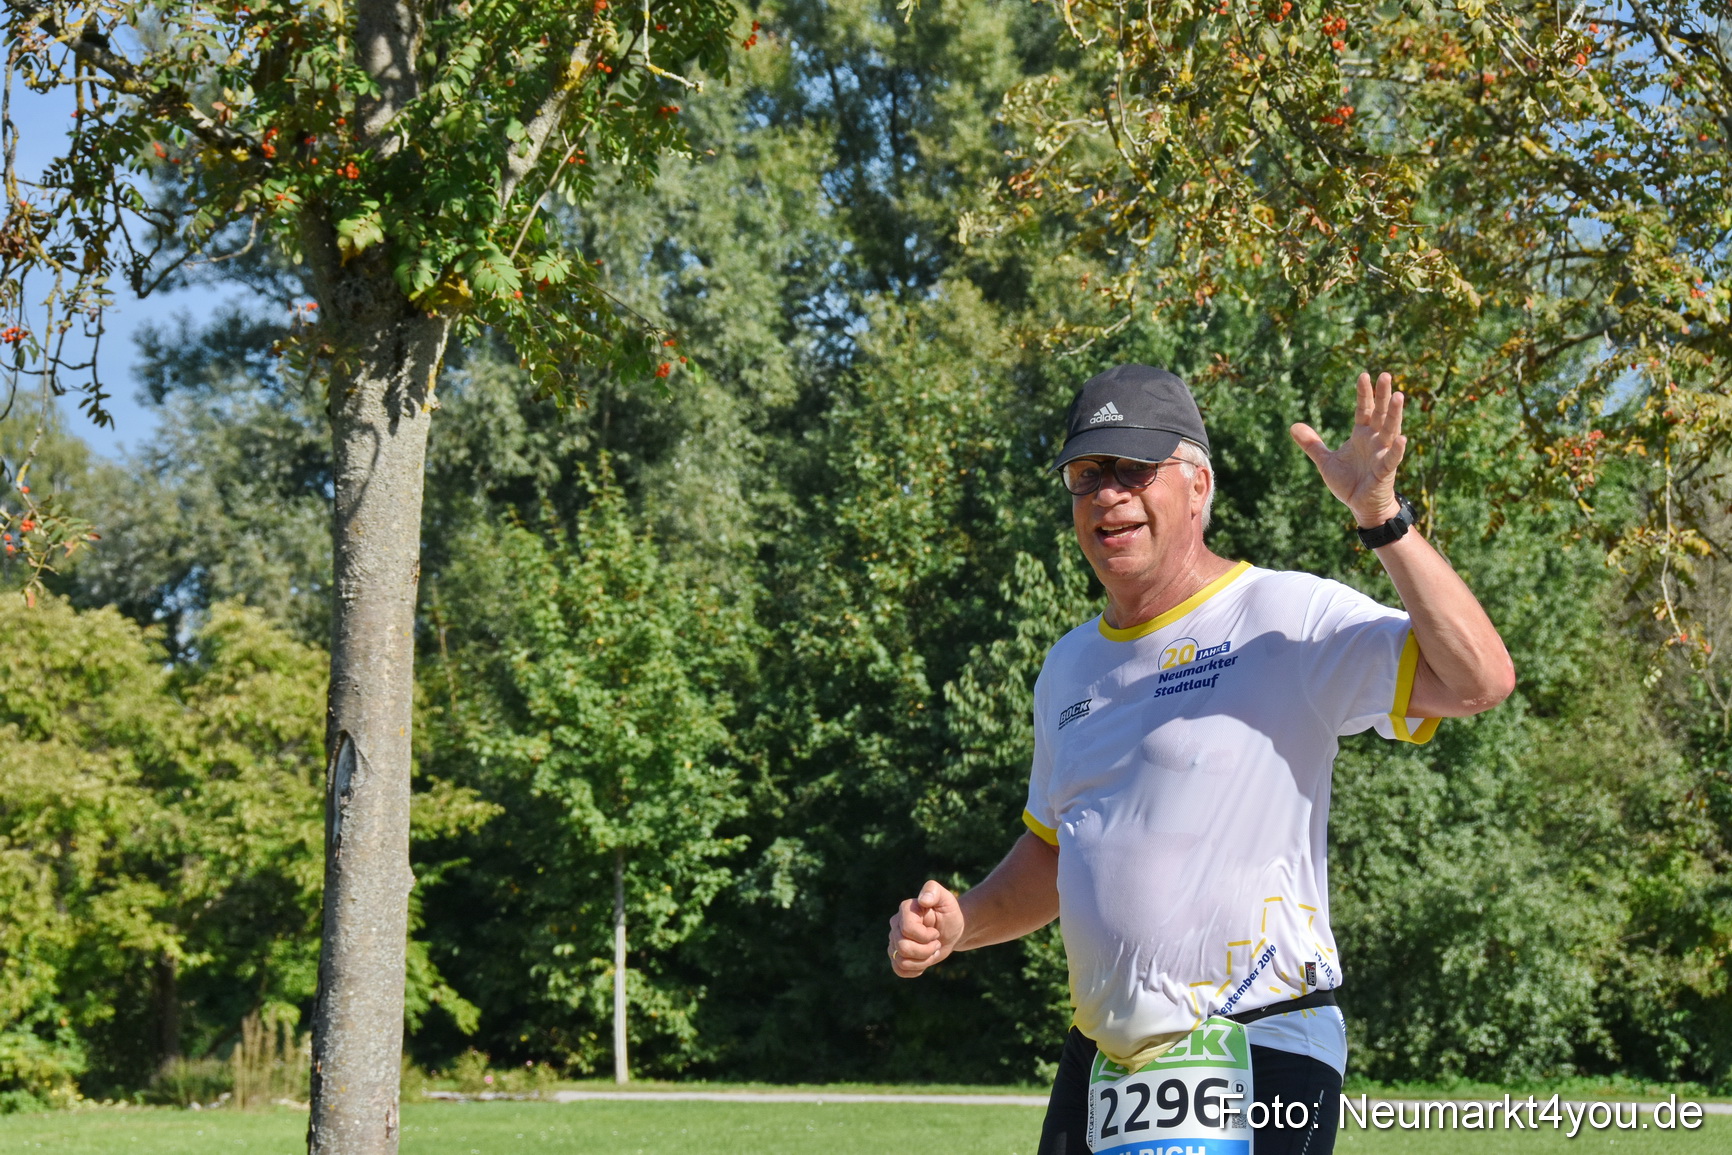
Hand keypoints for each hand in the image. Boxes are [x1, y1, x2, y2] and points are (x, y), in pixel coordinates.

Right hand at [887, 880, 963, 977]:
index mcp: (905, 910)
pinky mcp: (897, 955)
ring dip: (923, 961)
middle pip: (903, 948)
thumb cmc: (949, 913)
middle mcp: (895, 925)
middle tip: (937, 943)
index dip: (925, 936)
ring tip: (932, 952)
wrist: (951, 930)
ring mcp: (894, 941)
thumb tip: (923, 900)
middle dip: (926, 951)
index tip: (936, 932)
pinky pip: (899, 970)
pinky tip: (924, 962)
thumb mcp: (947, 899)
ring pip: (901, 961)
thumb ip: (934, 891)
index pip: (907, 930)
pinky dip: (914, 970)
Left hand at [1290, 371, 1406, 526]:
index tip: (1364, 375)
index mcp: (1362, 434)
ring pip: (1391, 430)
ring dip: (1395, 414)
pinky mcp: (1385, 471)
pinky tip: (1402, 438)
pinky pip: (1392, 459)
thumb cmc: (1348, 481)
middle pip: (1380, 413)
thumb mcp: (1325, 461)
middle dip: (1383, 395)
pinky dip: (1397, 449)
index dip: (1364, 393)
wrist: (1360, 505)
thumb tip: (1293, 426)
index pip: (1364, 409)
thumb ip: (1312, 444)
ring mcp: (1382, 454)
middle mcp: (1375, 440)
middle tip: (1386, 375)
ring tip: (1400, 396)